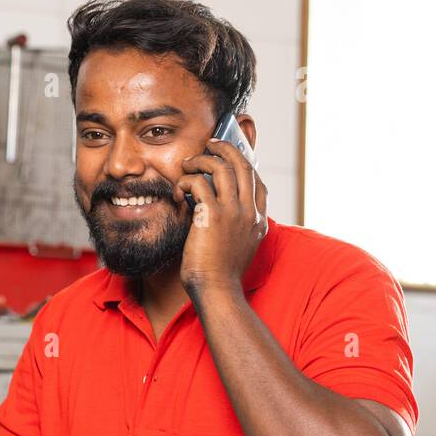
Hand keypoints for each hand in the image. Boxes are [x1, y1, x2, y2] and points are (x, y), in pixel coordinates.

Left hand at [176, 138, 267, 294]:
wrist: (216, 290)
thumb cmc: (221, 273)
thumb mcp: (240, 247)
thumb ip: (237, 226)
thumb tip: (220, 209)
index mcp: (258, 220)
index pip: (257, 181)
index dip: (244, 164)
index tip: (230, 159)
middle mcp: (249, 212)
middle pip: (243, 165)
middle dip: (226, 149)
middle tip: (211, 144)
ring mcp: (233, 212)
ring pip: (221, 167)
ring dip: (202, 161)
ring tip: (188, 164)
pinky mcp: (212, 215)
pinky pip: (199, 184)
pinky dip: (186, 181)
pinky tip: (178, 190)